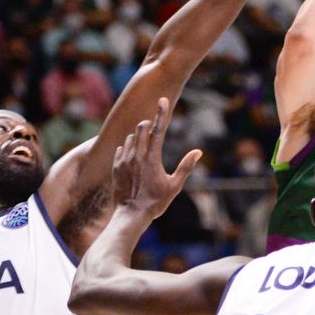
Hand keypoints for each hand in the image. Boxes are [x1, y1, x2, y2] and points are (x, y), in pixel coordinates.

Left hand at [112, 97, 201, 219]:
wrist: (131, 215)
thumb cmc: (155, 202)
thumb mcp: (175, 186)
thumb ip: (186, 167)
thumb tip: (198, 151)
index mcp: (152, 157)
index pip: (158, 129)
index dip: (161, 113)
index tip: (162, 99)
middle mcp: (137, 155)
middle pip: (142, 128)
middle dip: (148, 125)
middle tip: (153, 132)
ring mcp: (124, 160)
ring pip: (131, 138)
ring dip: (138, 138)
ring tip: (144, 153)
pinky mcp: (115, 166)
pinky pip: (121, 149)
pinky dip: (128, 149)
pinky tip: (133, 161)